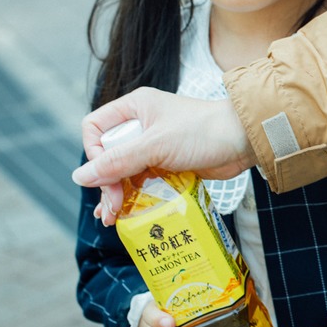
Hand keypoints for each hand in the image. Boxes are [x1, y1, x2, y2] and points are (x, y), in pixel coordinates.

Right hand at [72, 88, 255, 224]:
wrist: (246, 141)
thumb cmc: (204, 132)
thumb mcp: (156, 145)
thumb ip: (118, 161)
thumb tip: (80, 177)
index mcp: (135, 108)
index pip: (95, 129)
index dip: (94, 153)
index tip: (106, 175)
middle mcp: (142, 125)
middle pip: (108, 155)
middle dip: (106, 182)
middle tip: (110, 207)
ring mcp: (156, 146)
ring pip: (124, 172)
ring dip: (118, 194)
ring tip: (113, 218)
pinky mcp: (169, 164)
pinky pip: (143, 182)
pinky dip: (135, 197)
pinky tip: (127, 215)